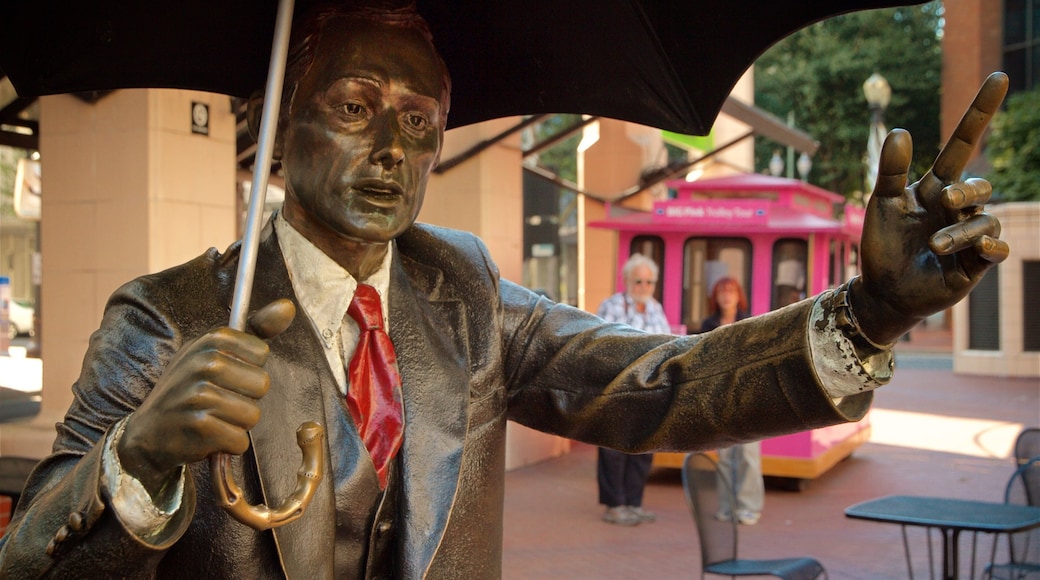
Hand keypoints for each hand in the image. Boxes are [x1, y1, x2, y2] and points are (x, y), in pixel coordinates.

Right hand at [117, 299, 295, 495]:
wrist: (148, 432)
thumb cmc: (189, 389)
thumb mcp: (215, 351)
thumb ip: (257, 329)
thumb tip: (288, 306)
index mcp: (211, 340)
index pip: (262, 354)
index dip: (249, 369)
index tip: (227, 375)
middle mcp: (204, 363)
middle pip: (262, 385)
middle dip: (246, 399)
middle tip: (219, 401)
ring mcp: (200, 395)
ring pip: (253, 415)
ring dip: (236, 424)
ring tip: (212, 418)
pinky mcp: (199, 426)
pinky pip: (240, 441)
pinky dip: (227, 444)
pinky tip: (207, 436)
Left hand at [852, 72, 1010, 344]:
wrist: (882, 290)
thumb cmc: (883, 244)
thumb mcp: (881, 204)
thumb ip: (891, 170)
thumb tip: (902, 130)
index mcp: (936, 186)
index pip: (963, 143)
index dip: (980, 111)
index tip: (999, 76)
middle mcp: (957, 208)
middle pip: (980, 186)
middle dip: (969, 190)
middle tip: (948, 199)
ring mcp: (969, 236)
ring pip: (985, 222)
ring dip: (961, 231)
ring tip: (934, 244)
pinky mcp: (975, 265)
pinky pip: (997, 250)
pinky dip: (992, 248)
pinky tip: (982, 251)